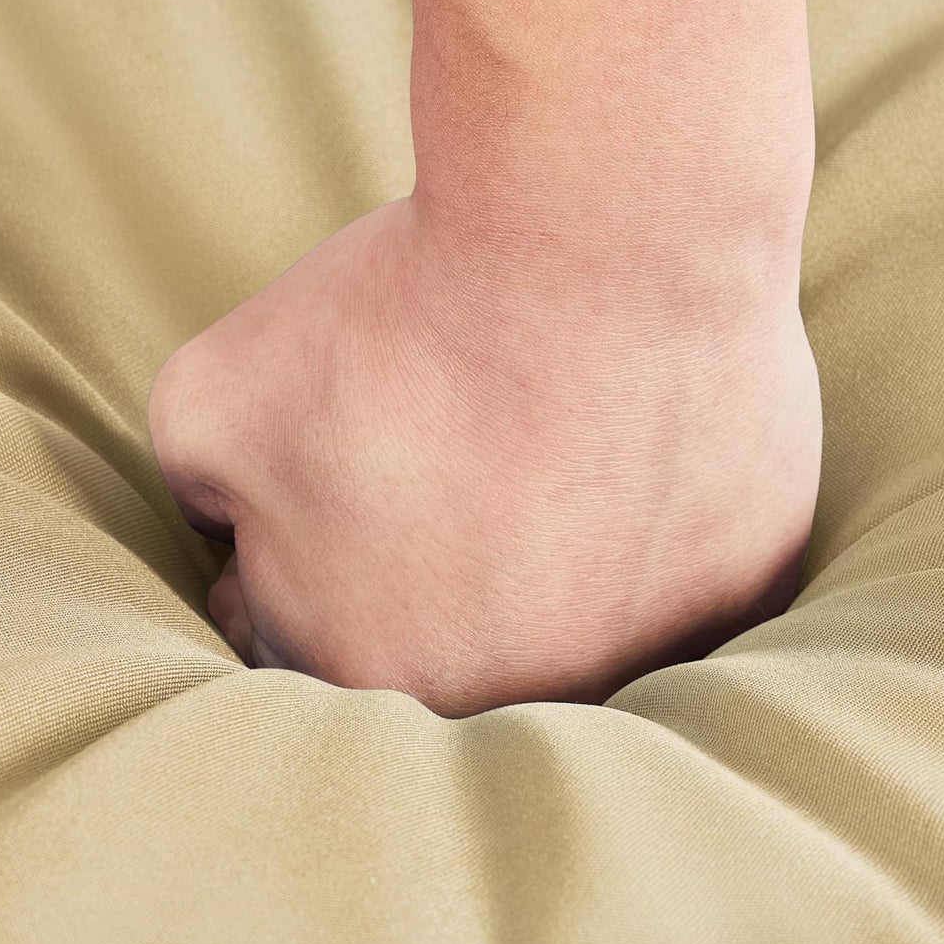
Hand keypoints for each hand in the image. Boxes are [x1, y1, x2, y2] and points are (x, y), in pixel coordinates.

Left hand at [148, 194, 820, 715]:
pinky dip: (650, 527)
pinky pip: (680, 575)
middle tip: (436, 466)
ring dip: (542, 560)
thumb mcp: (208, 401)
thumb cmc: (398, 326)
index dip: (298, 562)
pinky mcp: (746, 591)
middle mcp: (519, 701)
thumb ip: (196, 493)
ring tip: (536, 453)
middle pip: (442, 647)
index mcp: (374, 678)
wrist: (599, 242)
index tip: (328, 493)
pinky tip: (629, 450)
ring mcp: (649, 654)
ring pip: (575, 621)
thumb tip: (223, 524)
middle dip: (414, 571)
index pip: (306, 647)